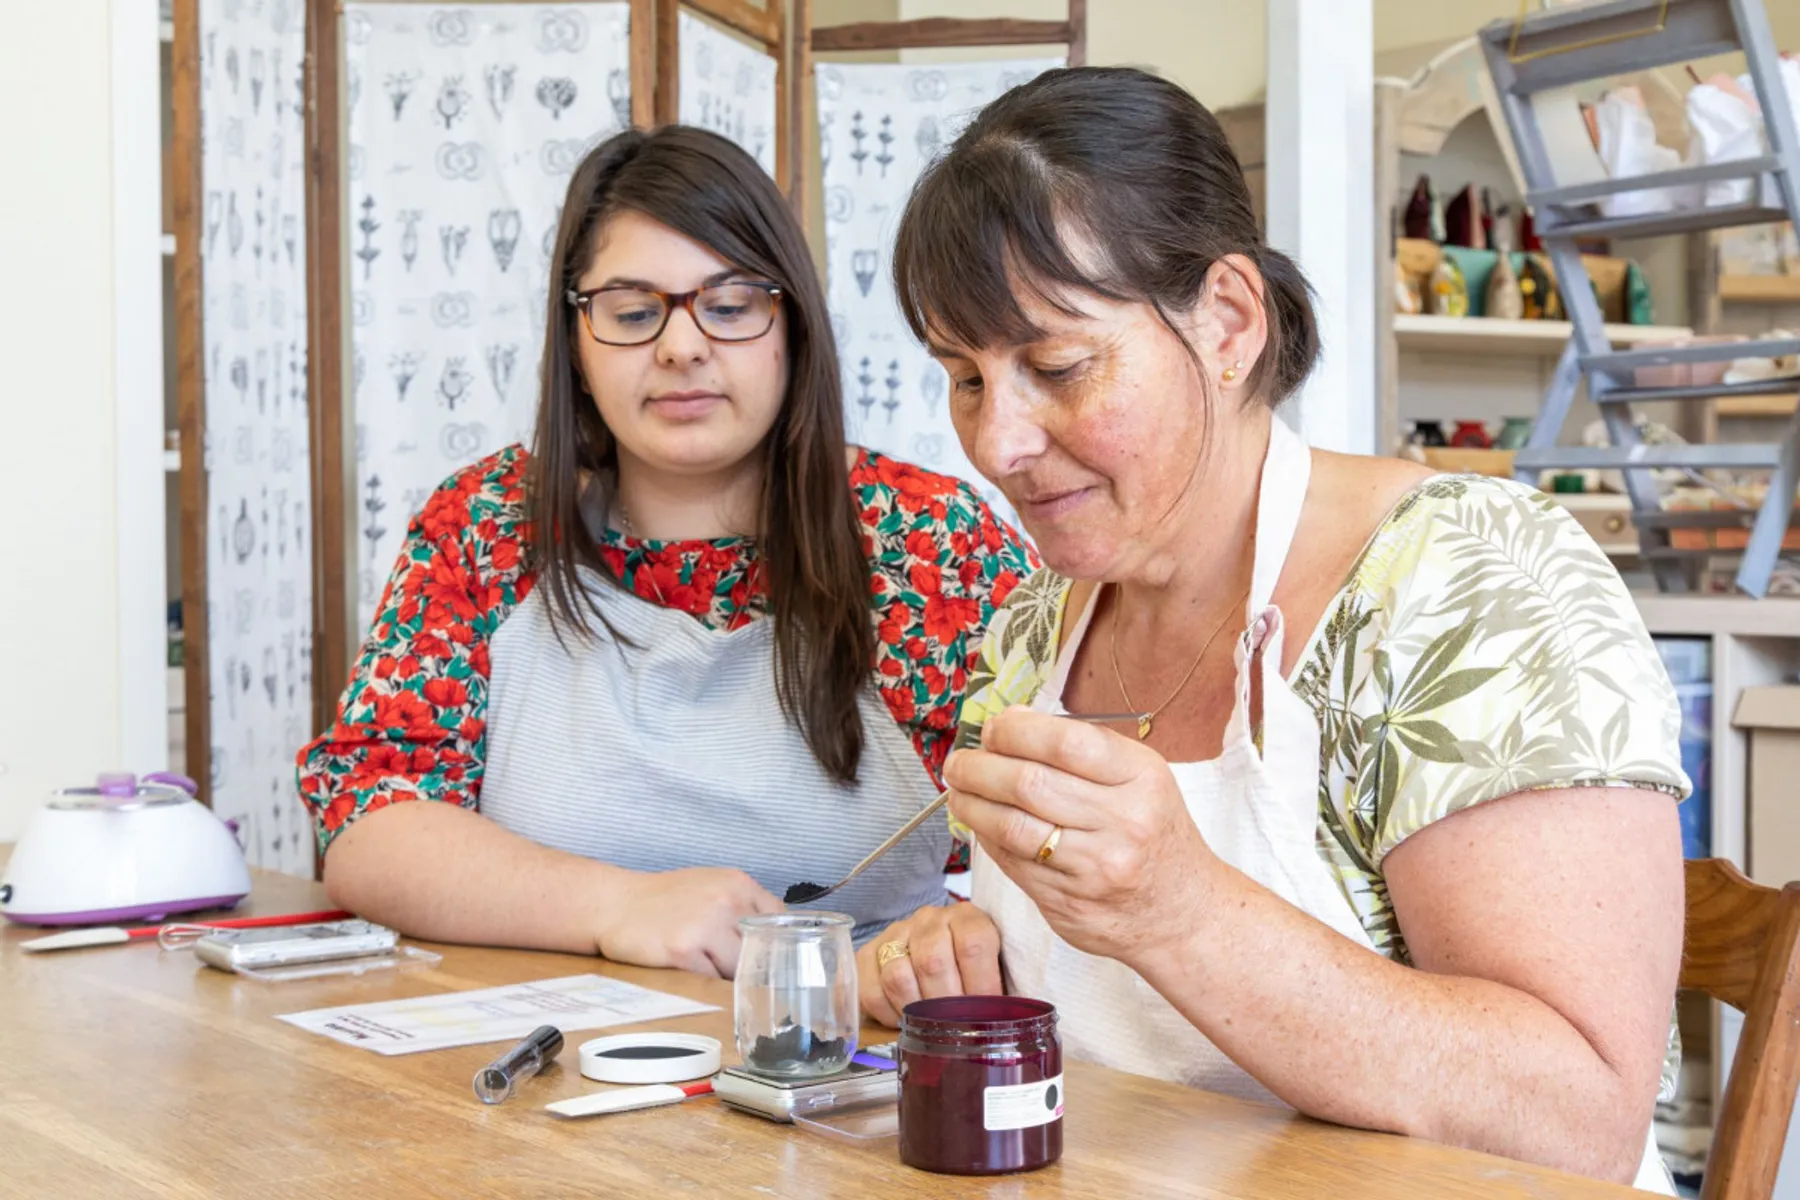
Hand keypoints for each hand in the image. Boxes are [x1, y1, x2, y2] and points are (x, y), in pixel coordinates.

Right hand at [593, 867, 782, 978]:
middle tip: (728, 967)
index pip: (779, 921)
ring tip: (702, 964)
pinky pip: (709, 981)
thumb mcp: (710, 888)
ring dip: (723, 976)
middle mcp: (726, 901)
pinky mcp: (683, 950)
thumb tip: (777, 941)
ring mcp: (705, 925)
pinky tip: (684, 968)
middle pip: (761, 950)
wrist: (613, 903)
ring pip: (737, 969)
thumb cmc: (663, 900)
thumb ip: (743, 908)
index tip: (769, 959)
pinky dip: (701, 982)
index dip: (774, 944)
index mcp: (737, 883)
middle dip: (748, 965)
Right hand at [856, 902, 1003, 1026]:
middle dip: (945, 1006)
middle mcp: (930, 919)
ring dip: (914, 1011)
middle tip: (955, 1029)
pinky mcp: (870, 952)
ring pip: (897, 975)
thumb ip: (1007, 988)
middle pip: (932, 961)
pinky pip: (870, 988)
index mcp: (968, 917)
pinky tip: (903, 1020)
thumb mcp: (997, 969)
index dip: (980, 985)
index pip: (973, 944)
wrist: (942, 950)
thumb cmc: (975, 971)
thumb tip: (1015, 1023)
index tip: (987, 1014)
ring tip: (928, 1027)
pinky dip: (886, 1014)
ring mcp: (897, 933)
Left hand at [944, 706, 1216, 963]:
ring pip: (1012, 828)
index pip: (1065, 742)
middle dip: (979, 768)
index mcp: (1141, 779)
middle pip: (1029, 784)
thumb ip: (1079, 746)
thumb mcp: (1140, 777)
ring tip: (958, 791)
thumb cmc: (1154, 833)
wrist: (1184, 912)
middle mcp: (1122, 823)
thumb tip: (1010, 721)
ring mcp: (1096, 869)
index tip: (991, 729)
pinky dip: (988, 839)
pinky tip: (981, 824)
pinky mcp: (1070, 905)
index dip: (1015, 732)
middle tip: (958, 762)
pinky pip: (1013, 865)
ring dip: (972, 805)